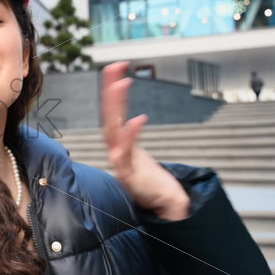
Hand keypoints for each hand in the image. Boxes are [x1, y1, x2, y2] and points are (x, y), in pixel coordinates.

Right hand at [101, 62, 188, 219]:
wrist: (164, 208)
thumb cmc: (153, 183)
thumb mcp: (140, 156)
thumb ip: (133, 138)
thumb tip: (133, 119)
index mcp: (120, 143)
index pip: (114, 112)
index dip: (112, 90)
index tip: (118, 66)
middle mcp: (117, 149)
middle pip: (110, 115)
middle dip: (110, 90)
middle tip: (115, 66)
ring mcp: (121, 161)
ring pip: (113, 129)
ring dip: (116, 106)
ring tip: (122, 83)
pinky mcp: (129, 175)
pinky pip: (126, 152)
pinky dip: (131, 135)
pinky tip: (139, 119)